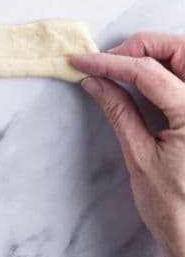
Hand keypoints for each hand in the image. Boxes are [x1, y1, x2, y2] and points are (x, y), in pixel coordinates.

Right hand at [74, 34, 184, 256]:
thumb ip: (119, 111)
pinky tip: (147, 82)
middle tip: (109, 60)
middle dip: (141, 46)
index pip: (148, 70)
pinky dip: (169, 72)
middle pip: (180, 50)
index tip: (82, 61)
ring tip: (124, 68)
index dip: (110, 61)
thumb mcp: (139, 157)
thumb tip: (95, 81)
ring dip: (158, 56)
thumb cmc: (177, 210)